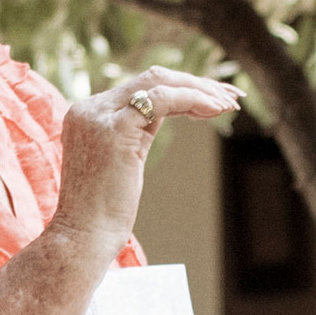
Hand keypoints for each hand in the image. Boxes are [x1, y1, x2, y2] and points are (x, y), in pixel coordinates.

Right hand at [47, 66, 240, 248]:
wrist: (84, 236)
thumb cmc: (104, 209)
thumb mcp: (124, 156)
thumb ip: (139, 127)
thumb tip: (170, 107)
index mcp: (88, 112)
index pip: (142, 86)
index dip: (182, 88)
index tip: (214, 100)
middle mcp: (90, 108)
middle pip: (152, 78)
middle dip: (196, 84)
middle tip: (231, 97)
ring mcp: (99, 116)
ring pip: (159, 82)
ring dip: (200, 90)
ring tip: (229, 104)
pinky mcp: (114, 129)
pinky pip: (162, 99)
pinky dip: (193, 99)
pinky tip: (216, 110)